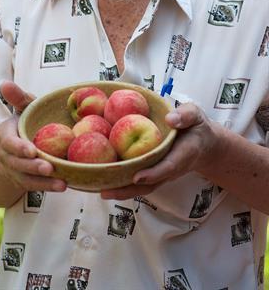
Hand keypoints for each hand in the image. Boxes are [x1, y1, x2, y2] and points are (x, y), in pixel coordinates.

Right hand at [0, 81, 66, 192]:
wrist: (14, 148)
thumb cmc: (24, 122)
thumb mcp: (21, 108)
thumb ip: (17, 98)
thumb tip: (5, 83)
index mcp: (5, 136)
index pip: (9, 143)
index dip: (19, 148)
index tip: (32, 150)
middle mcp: (8, 155)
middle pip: (18, 163)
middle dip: (33, 167)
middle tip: (48, 167)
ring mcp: (16, 170)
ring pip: (27, 179)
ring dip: (44, 182)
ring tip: (62, 183)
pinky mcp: (27, 181)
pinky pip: (37, 186)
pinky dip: (49, 187)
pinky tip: (65, 185)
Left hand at [101, 102, 217, 200]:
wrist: (204, 144)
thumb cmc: (196, 127)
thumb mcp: (195, 115)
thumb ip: (185, 116)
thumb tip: (170, 119)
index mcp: (182, 154)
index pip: (167, 167)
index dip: (153, 173)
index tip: (137, 177)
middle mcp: (171, 168)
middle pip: (150, 184)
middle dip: (129, 189)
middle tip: (106, 191)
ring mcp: (163, 173)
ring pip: (144, 186)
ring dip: (124, 191)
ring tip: (102, 191)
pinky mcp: (156, 172)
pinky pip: (141, 181)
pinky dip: (125, 184)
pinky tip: (107, 181)